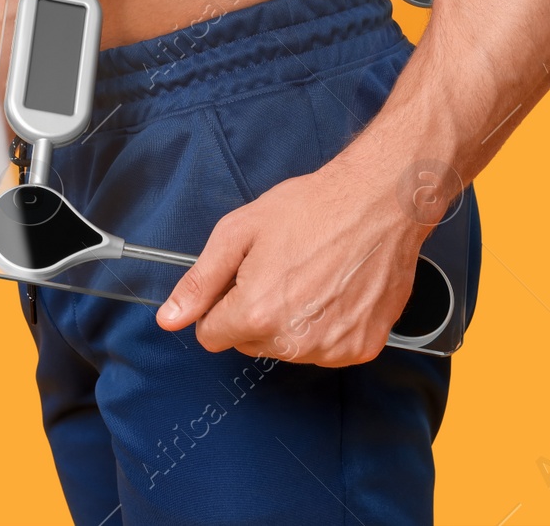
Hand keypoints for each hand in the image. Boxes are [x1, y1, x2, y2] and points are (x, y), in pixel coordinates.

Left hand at [156, 145, 431, 365]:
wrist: (380, 201)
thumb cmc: (313, 208)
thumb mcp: (239, 231)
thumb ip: (200, 281)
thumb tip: (170, 318)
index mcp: (256, 313)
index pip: (211, 336)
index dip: (220, 305)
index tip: (242, 280)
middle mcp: (294, 341)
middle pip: (249, 343)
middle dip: (255, 313)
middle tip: (281, 270)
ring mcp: (332, 348)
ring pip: (288, 349)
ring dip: (292, 322)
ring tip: (313, 276)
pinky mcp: (362, 347)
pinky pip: (326, 349)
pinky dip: (327, 326)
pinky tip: (337, 290)